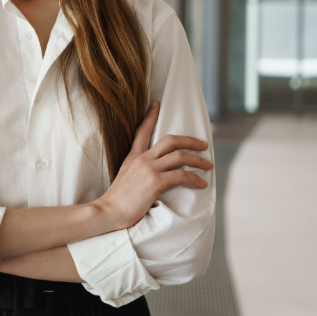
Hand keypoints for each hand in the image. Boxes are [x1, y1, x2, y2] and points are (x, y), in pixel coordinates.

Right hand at [96, 102, 212, 229]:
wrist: (108, 211)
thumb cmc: (116, 200)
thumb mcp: (125, 177)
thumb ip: (137, 170)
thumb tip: (149, 173)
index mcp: (133, 156)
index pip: (142, 130)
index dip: (151, 116)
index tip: (157, 104)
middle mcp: (142, 158)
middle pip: (171, 140)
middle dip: (191, 140)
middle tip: (203, 144)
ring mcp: (149, 169)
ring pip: (180, 156)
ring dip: (198, 160)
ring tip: (208, 165)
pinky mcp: (156, 181)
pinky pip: (182, 175)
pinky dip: (195, 178)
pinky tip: (201, 183)